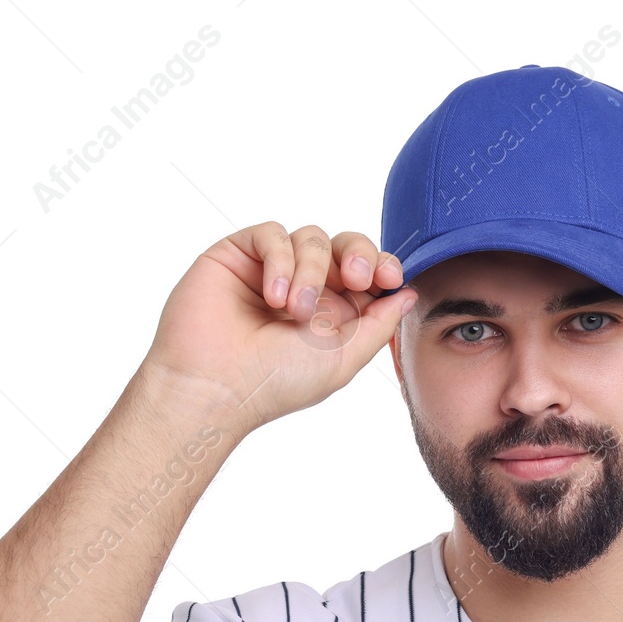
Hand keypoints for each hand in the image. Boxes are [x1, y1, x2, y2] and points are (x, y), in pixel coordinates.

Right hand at [142, 221, 413, 435]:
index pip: (369, 272)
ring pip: (311, 238)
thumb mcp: (343, 358)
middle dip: (359, 253)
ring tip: (293, 310)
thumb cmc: (275, 382)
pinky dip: (280, 261)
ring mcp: (271, 269)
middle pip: (346, 244)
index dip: (383, 265)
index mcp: (334, 312)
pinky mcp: (238, 254)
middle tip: (355, 277)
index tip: (388, 277)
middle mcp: (305, 287)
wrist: (215, 387)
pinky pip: (272, 234)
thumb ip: (379, 324)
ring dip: (310, 271)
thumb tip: (407, 293)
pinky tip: (272, 296)